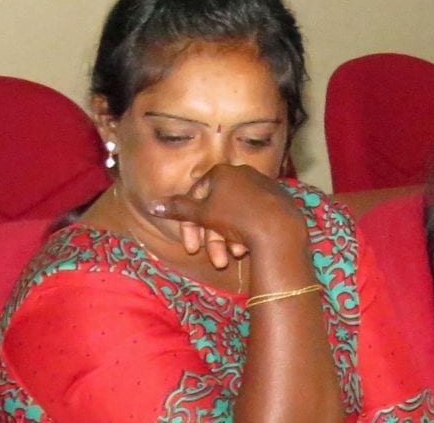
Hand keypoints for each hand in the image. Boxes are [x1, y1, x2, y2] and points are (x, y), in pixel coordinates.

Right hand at [148, 165, 306, 268]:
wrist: (279, 228)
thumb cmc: (236, 218)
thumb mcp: (203, 215)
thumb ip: (178, 209)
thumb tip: (154, 204)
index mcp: (222, 172)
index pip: (196, 197)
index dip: (190, 226)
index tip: (191, 248)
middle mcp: (242, 173)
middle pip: (217, 209)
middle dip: (213, 239)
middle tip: (216, 261)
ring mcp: (261, 185)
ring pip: (235, 216)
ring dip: (229, 240)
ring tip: (235, 255)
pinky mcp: (277, 199)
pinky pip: (253, 216)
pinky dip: (246, 233)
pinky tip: (247, 249)